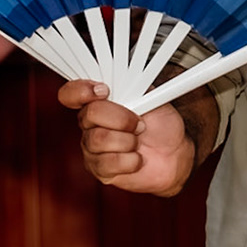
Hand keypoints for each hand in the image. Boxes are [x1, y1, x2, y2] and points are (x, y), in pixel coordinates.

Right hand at [56, 79, 196, 195]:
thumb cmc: (162, 125)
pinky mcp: (100, 170)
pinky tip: (137, 159)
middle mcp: (90, 124)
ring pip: (98, 139)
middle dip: (122, 118)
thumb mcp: (153, 97)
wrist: (176, 154)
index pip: (71, 93)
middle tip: (140, 124)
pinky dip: (131, 160)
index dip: (80, 90)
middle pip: (89, 114)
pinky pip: (107, 163)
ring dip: (128, 141)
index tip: (103, 91)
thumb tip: (120, 77)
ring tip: (139, 142)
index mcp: (99, 102)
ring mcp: (92, 147)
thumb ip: (132, 86)